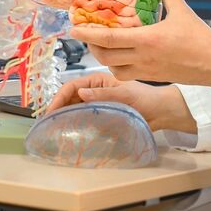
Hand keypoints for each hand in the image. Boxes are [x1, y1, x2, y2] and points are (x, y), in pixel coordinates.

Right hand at [45, 73, 195, 133]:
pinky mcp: (101, 115)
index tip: (51, 112)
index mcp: (97, 79)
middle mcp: (94, 90)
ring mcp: (97, 103)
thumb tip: (80, 93)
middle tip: (48, 124)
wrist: (161, 113)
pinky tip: (70, 131)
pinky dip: (75, 123)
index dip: (59, 97)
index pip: (71, 85)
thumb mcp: (125, 95)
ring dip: (64, 116)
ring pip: (75, 108)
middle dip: (58, 108)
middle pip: (70, 97)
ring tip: (55, 128)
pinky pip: (84, 118)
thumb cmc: (146, 99)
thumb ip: (104, 94)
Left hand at [68, 0, 210, 87]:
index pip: (109, 38)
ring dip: (102, 59)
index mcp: (147, 40)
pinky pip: (126, 75)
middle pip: (105, 56)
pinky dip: (116, 67)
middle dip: (91, 47)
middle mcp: (142, 57)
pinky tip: (118, 57)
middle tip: (85, 35)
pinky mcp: (151, 77)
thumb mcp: (183, 12)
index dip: (88, 34)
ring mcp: (145, 70)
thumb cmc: (200, 39)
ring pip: (113, 69)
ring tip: (100, 46)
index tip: (74, 28)